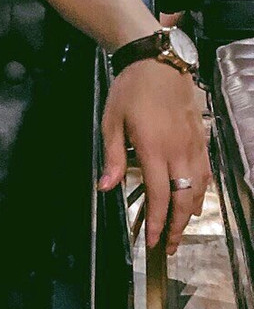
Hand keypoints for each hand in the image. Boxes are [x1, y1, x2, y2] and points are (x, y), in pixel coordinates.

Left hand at [98, 59, 208, 252]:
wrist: (158, 61)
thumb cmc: (130, 90)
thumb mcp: (111, 121)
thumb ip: (111, 157)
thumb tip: (104, 187)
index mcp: (154, 148)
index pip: (160, 195)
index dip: (158, 222)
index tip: (154, 241)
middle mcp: (179, 150)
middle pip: (184, 198)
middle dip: (178, 226)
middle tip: (170, 247)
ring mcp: (194, 144)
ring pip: (199, 188)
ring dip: (191, 213)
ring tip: (181, 231)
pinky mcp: (201, 138)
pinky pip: (206, 172)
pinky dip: (202, 192)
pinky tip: (196, 202)